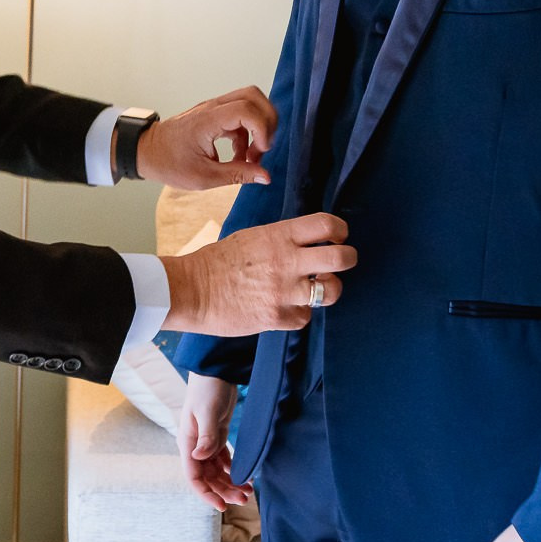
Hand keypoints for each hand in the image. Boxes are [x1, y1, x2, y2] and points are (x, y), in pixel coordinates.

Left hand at [135, 87, 274, 189]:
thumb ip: (237, 174)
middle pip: (253, 95)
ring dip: (258, 127)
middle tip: (264, 147)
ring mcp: (213, 109)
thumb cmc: (169, 164)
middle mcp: (213, 108)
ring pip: (249, 102)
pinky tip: (240, 155)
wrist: (146, 152)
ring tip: (252, 156)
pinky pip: (240, 115)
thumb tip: (265, 176)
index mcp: (208, 120)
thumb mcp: (204, 177)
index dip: (261, 128)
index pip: (246, 108)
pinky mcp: (214, 115)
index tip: (260, 151)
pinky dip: (248, 133)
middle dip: (267, 120)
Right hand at [162, 212, 352, 335]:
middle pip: (341, 258)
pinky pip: (306, 316)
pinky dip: (300, 313)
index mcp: (278, 235)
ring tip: (318, 288)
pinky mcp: (276, 316)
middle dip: (348, 258)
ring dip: (329, 289)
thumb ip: (282, 239)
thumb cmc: (218, 261)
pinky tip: (288, 306)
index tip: (339, 236)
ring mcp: (283, 291)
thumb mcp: (252, 237)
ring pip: (332, 291)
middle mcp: (286, 261)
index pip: (327, 225)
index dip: (341, 230)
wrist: (192, 290)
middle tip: (342, 261)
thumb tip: (308, 244)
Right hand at [177, 374, 249, 509]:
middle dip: (223, 491)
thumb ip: (206, 436)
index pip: (193, 477)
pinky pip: (224, 461)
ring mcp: (206, 442)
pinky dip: (233, 470)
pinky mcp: (217, 437)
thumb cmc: (207, 389)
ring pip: (216, 472)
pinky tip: (246, 477)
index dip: (206, 494)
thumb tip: (199, 458)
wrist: (215, 371)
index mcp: (188, 443)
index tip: (221, 506)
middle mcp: (195, 446)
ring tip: (248, 492)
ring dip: (230, 483)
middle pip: (207, 478)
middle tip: (243, 500)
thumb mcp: (207, 412)